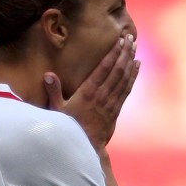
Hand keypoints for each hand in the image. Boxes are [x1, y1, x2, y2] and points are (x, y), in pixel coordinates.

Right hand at [43, 34, 138, 150]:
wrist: (84, 148)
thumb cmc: (68, 128)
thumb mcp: (57, 110)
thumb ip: (53, 91)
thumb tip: (48, 74)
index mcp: (88, 92)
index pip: (104, 68)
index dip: (113, 53)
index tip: (120, 40)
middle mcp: (102, 96)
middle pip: (118, 70)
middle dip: (125, 52)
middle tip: (130, 38)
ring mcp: (111, 103)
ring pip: (124, 78)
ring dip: (130, 61)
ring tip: (134, 47)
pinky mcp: (116, 110)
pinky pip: (127, 89)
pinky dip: (133, 76)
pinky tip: (137, 66)